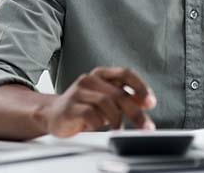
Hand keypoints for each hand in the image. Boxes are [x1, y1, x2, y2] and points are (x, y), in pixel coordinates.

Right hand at [32, 67, 156, 137]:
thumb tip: (146, 101)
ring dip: (117, 120)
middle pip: (118, 93)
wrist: (53, 115)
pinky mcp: (69, 107)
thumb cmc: (83, 107)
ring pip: (106, 104)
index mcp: (101, 74)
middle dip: (135, 112)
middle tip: (146, 126)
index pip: (125, 73)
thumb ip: (125, 98)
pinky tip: (98, 127)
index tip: (150, 103)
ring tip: (118, 130)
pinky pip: (91, 115)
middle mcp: (89, 79)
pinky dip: (99, 124)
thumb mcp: (107, 100)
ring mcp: (78, 92)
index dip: (140, 87)